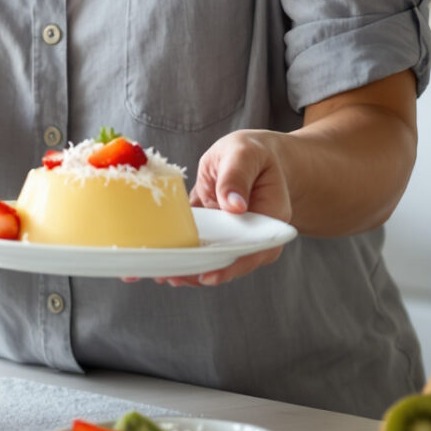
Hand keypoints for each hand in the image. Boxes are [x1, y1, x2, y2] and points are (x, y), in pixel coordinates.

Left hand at [170, 129, 294, 286]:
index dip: (231, 266)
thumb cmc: (251, 153)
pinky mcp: (213, 233)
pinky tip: (160, 262)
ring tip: (162, 275)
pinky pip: (198, 247)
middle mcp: (253, 234)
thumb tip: (235, 206)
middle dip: (202, 273)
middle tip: (174, 277)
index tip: (208, 276)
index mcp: (271, 217)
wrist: (249, 155)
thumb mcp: (244, 155)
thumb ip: (237, 176)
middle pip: (231, 261)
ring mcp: (232, 236)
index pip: (255, 250)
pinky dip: (181, 254)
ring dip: (188, 268)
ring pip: (213, 258)